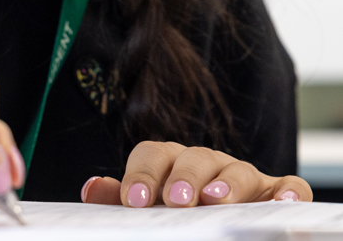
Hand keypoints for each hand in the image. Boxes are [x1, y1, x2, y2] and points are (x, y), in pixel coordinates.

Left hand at [81, 141, 311, 206]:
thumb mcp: (150, 208)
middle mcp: (208, 163)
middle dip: (184, 178)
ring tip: (216, 202)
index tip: (134, 201)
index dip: (142, 175)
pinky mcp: (279, 193)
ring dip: (228, 184)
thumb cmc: (180, 216)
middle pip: (194, 157)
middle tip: (177, 201)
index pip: (153, 155)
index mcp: (172, 162)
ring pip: (238, 170)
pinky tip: (283, 203)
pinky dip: (289, 192)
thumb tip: (90, 189)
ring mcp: (246, 176)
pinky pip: (290, 187)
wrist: (222, 227)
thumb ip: (120, 200)